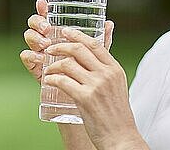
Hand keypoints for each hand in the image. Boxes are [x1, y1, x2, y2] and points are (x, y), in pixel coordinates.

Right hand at [19, 0, 114, 83]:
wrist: (83, 96)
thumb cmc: (89, 72)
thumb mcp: (96, 56)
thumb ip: (100, 41)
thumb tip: (109, 23)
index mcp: (59, 32)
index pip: (48, 15)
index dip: (43, 7)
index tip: (43, 3)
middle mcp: (48, 38)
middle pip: (35, 23)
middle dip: (38, 22)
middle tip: (48, 28)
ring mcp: (40, 51)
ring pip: (29, 36)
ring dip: (36, 37)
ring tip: (47, 44)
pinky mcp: (35, 67)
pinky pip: (26, 57)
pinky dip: (31, 55)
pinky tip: (42, 58)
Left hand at [43, 28, 147, 149]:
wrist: (121, 137)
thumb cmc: (116, 116)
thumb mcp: (117, 87)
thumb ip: (106, 73)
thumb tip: (91, 63)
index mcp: (115, 69)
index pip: (95, 44)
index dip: (78, 35)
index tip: (66, 32)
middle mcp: (107, 74)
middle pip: (80, 49)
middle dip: (61, 46)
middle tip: (51, 48)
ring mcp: (96, 85)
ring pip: (68, 64)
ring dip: (53, 65)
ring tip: (48, 70)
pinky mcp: (85, 98)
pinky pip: (63, 81)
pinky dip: (52, 79)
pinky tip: (48, 81)